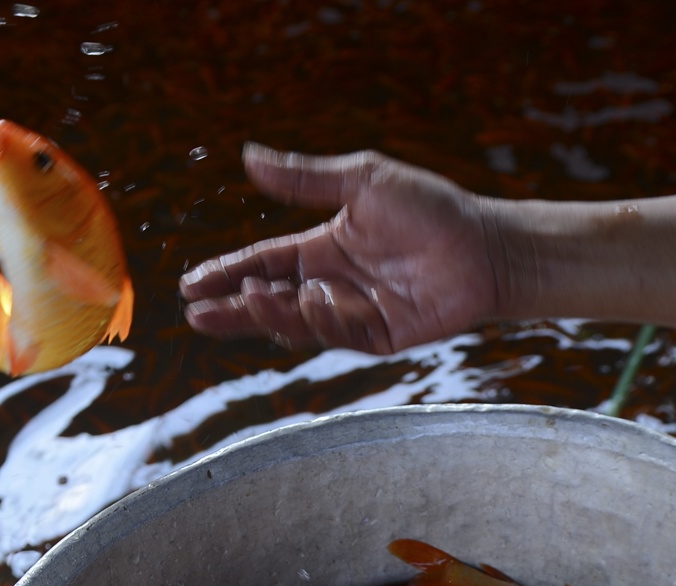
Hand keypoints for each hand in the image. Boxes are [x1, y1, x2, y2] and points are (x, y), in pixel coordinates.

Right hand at [179, 144, 504, 353]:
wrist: (484, 247)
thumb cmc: (431, 208)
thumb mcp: (361, 181)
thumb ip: (304, 177)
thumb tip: (248, 156)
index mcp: (321, 247)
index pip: (262, 264)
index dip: (226, 274)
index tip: (191, 283)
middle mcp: (331, 283)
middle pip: (268, 302)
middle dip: (232, 310)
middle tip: (197, 313)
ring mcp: (353, 313)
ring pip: (296, 323)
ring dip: (269, 315)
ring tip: (248, 301)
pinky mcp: (377, 337)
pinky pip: (337, 334)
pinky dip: (320, 319)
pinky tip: (313, 301)